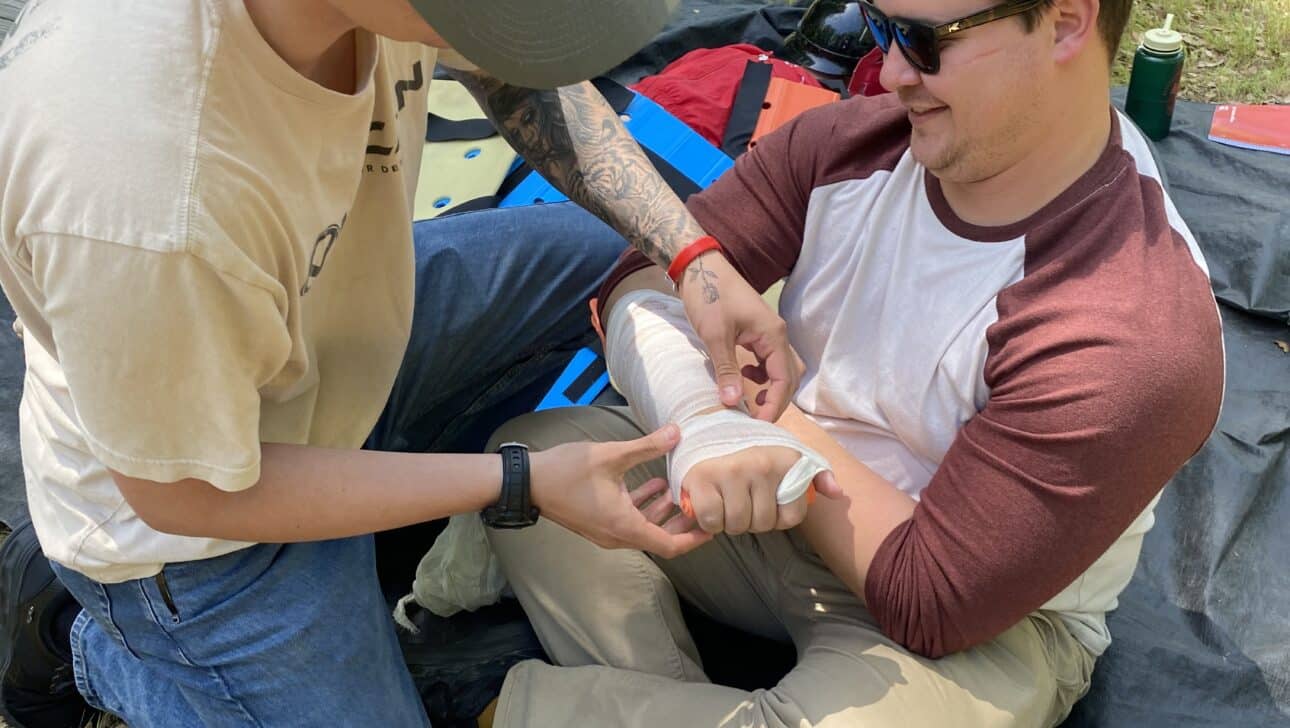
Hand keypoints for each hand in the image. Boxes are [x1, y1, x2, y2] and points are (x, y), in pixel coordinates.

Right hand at [528, 424, 711, 558]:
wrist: (528, 482)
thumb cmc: (567, 471)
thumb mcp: (611, 455)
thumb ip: (647, 446)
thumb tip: (677, 432)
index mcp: (624, 526)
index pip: (669, 545)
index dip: (694, 538)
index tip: (713, 525)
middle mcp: (617, 536)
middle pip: (660, 538)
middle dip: (684, 523)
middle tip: (705, 505)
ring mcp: (606, 531)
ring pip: (645, 528)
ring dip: (664, 512)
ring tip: (683, 490)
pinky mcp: (599, 522)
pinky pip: (630, 520)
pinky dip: (645, 507)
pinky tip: (656, 485)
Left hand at [676, 251, 803, 421]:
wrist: (700, 268)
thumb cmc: (708, 296)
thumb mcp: (715, 336)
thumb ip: (727, 370)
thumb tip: (733, 403)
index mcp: (773, 335)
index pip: (784, 380)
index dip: (774, 406)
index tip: (758, 425)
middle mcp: (777, 334)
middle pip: (789, 377)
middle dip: (776, 400)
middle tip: (756, 420)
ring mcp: (768, 332)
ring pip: (781, 369)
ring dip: (771, 388)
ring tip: (750, 402)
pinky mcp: (757, 332)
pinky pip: (769, 360)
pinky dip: (761, 375)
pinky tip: (744, 378)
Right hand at [679, 446, 840, 534]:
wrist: (709, 429)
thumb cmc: (752, 452)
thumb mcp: (789, 457)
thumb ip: (817, 475)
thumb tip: (836, 492)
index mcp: (786, 461)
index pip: (791, 518)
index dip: (777, 518)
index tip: (765, 503)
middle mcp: (762, 464)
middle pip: (762, 524)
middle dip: (751, 521)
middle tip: (742, 503)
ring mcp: (731, 470)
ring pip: (737, 524)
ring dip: (730, 522)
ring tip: (727, 502)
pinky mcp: (702, 478)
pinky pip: (712, 520)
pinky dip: (710, 521)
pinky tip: (711, 505)